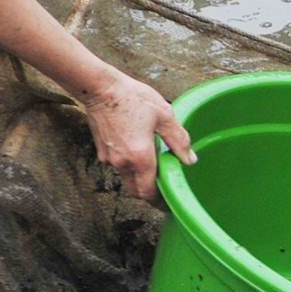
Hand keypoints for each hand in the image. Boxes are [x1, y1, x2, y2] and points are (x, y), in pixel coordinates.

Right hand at [74, 70, 194, 200]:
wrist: (100, 89)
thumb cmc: (133, 99)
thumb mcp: (164, 116)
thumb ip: (178, 140)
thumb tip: (190, 160)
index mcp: (140, 157)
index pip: (148, 192)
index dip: (159, 201)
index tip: (169, 202)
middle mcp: (122, 163)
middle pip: (136, 189)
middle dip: (149, 191)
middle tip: (165, 184)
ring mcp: (109, 158)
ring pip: (126, 177)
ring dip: (139, 176)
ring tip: (155, 162)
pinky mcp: (102, 150)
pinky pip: (118, 165)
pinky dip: (129, 164)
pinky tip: (139, 148)